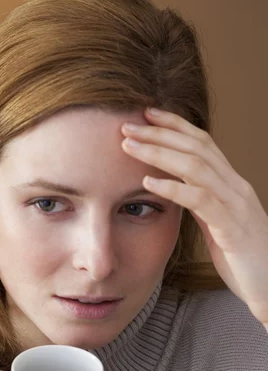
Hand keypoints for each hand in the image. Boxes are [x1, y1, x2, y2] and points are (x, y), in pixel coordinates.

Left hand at [121, 107, 267, 325]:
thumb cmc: (242, 257)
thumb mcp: (217, 222)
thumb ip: (200, 201)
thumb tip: (175, 185)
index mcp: (230, 183)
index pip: (202, 142)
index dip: (174, 125)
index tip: (146, 114)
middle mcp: (235, 187)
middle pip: (196, 146)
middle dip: (160, 132)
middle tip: (127, 125)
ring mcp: (236, 205)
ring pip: (196, 166)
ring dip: (159, 153)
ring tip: (129, 146)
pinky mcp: (232, 227)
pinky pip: (200, 200)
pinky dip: (172, 187)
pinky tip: (148, 182)